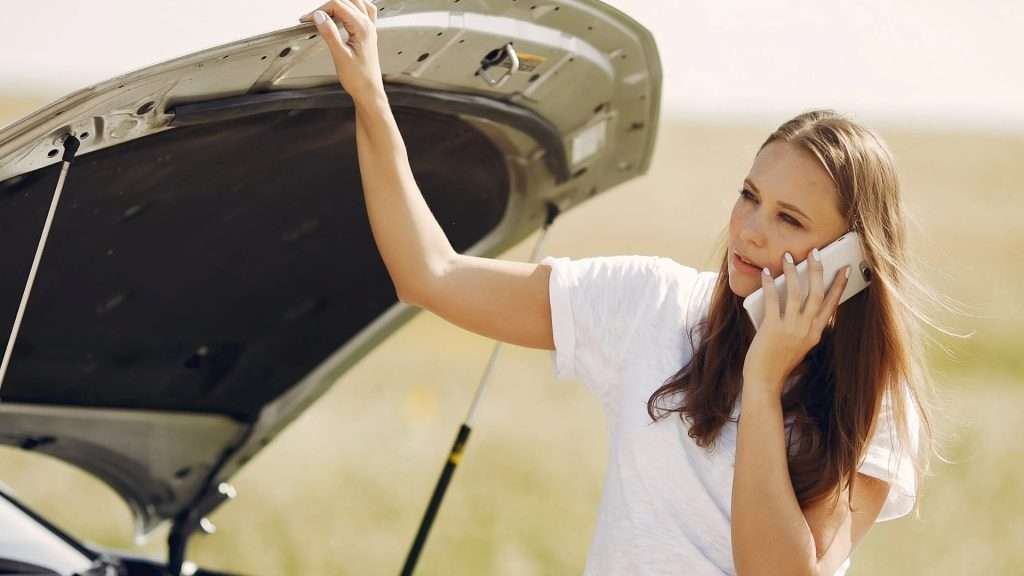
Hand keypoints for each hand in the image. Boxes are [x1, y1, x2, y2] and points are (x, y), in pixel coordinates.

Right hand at [300, 0, 384, 104]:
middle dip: (326, 6)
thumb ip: (329, 33)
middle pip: (345, 1)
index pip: (338, 5)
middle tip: (313, 18)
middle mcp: (368, 25)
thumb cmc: (358, 78)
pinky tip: (345, 13)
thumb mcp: (340, 56)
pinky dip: (354, 7)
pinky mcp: (368, 34)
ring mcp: (370, 28)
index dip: (320, 10)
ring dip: (340, 4)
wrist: (369, 91)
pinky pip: (365, 11)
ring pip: (356, 2)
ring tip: (325, 15)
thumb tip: (319, 16)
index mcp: (362, 28)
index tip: (308, 19)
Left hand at [742, 248, 849, 396]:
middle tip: (816, 252)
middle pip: (816, 293)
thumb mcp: (799, 346)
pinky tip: (766, 273)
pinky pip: (772, 300)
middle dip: (817, 270)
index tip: (845, 269)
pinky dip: (769, 284)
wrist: (765, 382)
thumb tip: (797, 303)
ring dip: (793, 271)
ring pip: (796, 293)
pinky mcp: (773, 328)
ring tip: (789, 256)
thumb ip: (802, 328)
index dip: (839, 285)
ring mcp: (791, 329)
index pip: (831, 305)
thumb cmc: (778, 364)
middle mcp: (807, 329)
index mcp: (816, 334)